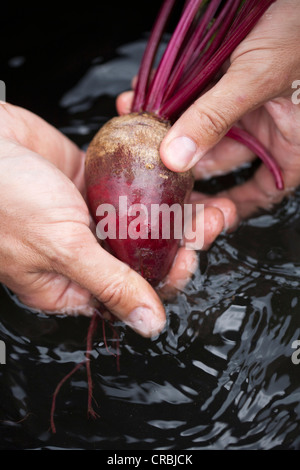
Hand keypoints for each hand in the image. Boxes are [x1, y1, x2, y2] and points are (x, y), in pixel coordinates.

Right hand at [0, 102, 230, 336]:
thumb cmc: (4, 199)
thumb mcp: (61, 247)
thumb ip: (109, 284)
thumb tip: (150, 324)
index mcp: (71, 283)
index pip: (135, 291)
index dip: (169, 275)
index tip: (192, 253)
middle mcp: (84, 252)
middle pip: (145, 254)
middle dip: (183, 238)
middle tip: (213, 219)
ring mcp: (89, 216)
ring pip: (143, 220)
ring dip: (176, 210)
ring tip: (207, 198)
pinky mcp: (91, 183)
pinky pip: (130, 186)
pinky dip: (153, 182)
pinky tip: (178, 175)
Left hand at [157, 0, 299, 218]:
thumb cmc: (299, 31)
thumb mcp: (256, 77)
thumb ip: (215, 118)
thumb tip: (176, 158)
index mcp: (288, 146)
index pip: (257, 193)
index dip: (225, 208)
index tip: (192, 216)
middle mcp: (266, 132)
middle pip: (218, 161)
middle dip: (180, 158)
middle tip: (146, 159)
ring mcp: (246, 109)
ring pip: (202, 130)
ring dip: (169, 125)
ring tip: (138, 119)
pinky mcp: (229, 86)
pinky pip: (197, 101)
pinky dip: (173, 99)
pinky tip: (148, 95)